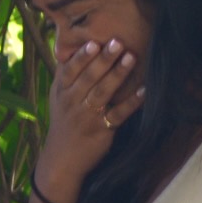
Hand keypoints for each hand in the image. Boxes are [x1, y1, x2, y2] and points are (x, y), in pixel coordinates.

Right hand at [36, 36, 141, 202]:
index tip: (93, 42)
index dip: (81, 56)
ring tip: (131, 57)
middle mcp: (72, 102)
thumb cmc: (64, 123)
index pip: (70, 70)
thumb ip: (65, 74)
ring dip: (118, 74)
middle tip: (117, 42)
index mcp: (62, 92)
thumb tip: (69, 46)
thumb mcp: (57, 98)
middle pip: (88, 77)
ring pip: (103, 92)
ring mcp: (87, 116)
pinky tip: (144, 91)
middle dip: (103, 59)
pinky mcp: (101, 130)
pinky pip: (118, 114)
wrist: (62, 160)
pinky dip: (132, 102)